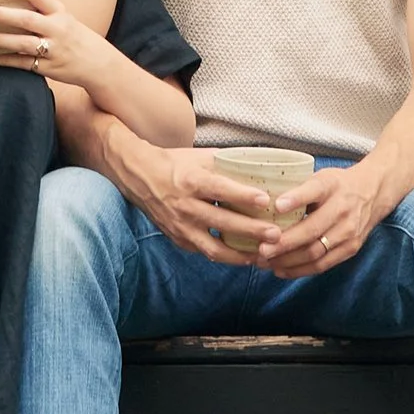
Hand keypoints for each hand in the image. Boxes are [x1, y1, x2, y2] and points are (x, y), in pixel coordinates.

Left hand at [0, 0, 96, 88]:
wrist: (97, 64)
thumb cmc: (74, 35)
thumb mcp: (63, 17)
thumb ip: (41, 8)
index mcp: (60, 11)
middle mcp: (57, 28)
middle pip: (25, 19)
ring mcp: (53, 50)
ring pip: (21, 43)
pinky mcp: (48, 69)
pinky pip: (22, 64)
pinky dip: (4, 61)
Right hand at [106, 133, 288, 265]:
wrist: (138, 176)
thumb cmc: (174, 163)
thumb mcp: (199, 156)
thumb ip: (226, 163)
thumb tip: (259, 165)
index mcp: (191, 180)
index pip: (220, 189)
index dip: (243, 195)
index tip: (265, 200)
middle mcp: (185, 206)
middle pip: (222, 222)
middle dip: (251, 231)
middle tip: (275, 234)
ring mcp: (181, 226)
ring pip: (214, 248)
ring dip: (241, 254)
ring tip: (263, 255)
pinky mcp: (178, 239)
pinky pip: (205, 252)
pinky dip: (225, 257)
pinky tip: (243, 257)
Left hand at [257, 158, 392, 279]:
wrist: (373, 193)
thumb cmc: (338, 185)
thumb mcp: (321, 177)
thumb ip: (299, 190)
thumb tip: (264, 204)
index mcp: (331, 186)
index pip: (313, 191)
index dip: (295, 199)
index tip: (276, 206)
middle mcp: (342, 210)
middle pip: (311, 230)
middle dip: (284, 243)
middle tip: (261, 250)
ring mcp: (348, 233)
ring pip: (315, 252)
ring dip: (287, 261)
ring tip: (265, 263)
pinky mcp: (350, 249)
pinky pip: (322, 265)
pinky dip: (300, 270)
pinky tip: (281, 270)